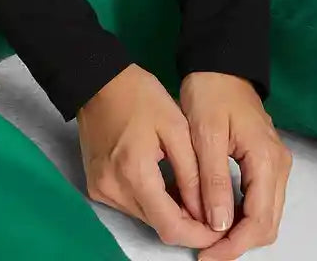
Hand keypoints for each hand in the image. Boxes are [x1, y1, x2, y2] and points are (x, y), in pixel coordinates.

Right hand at [75, 63, 238, 251]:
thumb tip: (207, 213)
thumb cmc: (139, 96)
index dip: (199, 235)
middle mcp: (113, 190)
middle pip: (158, 225)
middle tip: (211, 210)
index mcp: (134, 173)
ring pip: (145, 218)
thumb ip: (192, 174)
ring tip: (190, 194)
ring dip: (170, 213)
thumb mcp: (176, 127)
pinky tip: (166, 186)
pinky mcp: (95, 187)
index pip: (170, 227)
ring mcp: (101, 191)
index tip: (220, 229)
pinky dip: (152, 202)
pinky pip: (131, 206)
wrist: (97, 80)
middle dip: (188, 224)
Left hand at [179, 71, 292, 259]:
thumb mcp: (205, 135)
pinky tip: (220, 217)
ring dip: (241, 232)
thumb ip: (214, 180)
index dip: (234, 245)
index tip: (207, 255)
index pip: (259, 220)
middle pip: (267, 223)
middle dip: (238, 244)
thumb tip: (219, 225)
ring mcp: (276, 163)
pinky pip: (261, 200)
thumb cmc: (210, 92)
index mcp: (266, 159)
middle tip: (206, 252)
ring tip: (209, 239)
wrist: (219, 63)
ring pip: (266, 215)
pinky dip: (243, 215)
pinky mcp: (267, 161)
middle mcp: (279, 165)